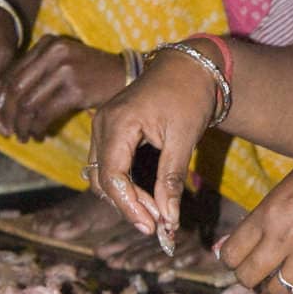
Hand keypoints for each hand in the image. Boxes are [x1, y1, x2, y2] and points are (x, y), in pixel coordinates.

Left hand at [0, 37, 124, 142]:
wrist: (129, 76)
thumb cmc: (93, 75)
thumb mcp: (64, 64)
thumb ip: (37, 75)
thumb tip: (1, 103)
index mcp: (48, 43)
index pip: (13, 74)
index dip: (1, 100)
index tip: (1, 118)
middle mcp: (54, 52)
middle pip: (16, 89)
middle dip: (8, 115)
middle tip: (8, 132)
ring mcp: (66, 70)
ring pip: (28, 104)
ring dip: (23, 125)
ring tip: (25, 136)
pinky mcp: (76, 90)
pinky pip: (45, 113)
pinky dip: (38, 128)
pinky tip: (40, 135)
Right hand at [89, 49, 216, 239]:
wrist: (190, 65)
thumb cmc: (189, 96)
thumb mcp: (184, 138)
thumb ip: (171, 178)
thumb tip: (169, 218)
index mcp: (118, 123)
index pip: (112, 176)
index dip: (130, 206)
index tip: (152, 227)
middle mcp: (102, 124)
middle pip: (102, 179)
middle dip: (127, 204)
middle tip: (157, 224)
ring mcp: (103, 125)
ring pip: (102, 174)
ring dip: (125, 196)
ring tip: (156, 213)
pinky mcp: (111, 129)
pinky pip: (109, 164)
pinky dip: (125, 183)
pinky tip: (149, 196)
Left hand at [218, 124, 292, 293]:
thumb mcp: (289, 184)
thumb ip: (270, 215)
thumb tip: (256, 240)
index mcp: (269, 213)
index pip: (231, 255)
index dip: (232, 259)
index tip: (240, 257)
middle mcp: (287, 238)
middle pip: (248, 279)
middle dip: (250, 276)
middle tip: (259, 269)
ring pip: (279, 292)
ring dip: (277, 285)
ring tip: (285, 272)